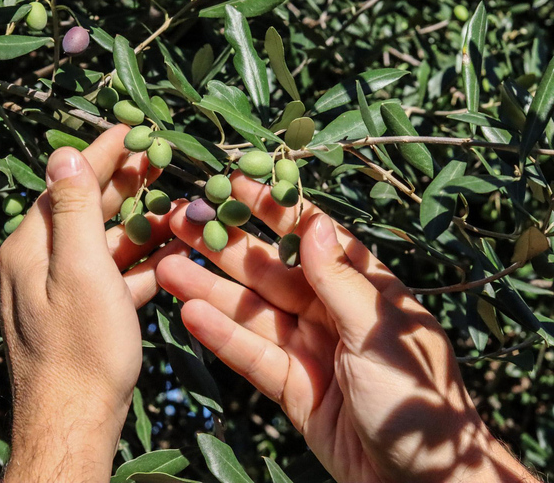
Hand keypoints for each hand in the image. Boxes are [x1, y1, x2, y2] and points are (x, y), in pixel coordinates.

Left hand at [0, 125, 187, 481]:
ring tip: (178, 201)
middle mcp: (40, 264)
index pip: (65, 183)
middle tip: (161, 157)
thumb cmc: (80, 348)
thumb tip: (63, 153)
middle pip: (85, 209)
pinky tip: (173, 252)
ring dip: (141, 223)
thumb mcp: (79, 270)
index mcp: (31, 247)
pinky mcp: (83, 314)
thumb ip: (73, 209)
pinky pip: (113, 277)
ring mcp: (61, 291)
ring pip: (104, 243)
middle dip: (125, 183)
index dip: (100, 153)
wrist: (74, 423)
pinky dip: (141, 262)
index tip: (130, 127)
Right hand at [156, 171, 535, 482]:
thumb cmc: (418, 400)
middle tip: (179, 220)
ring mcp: (307, 350)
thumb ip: (338, 278)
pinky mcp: (290, 387)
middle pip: (267, 271)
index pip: (308, 237)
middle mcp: (331, 313)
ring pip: (250, 311)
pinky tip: (189, 313)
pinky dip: (220, 336)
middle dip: (224, 246)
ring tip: (166, 264)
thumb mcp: (379, 332)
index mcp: (362, 289)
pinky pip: (250, 355)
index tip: (230, 183)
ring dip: (209, 287)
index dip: (269, 209)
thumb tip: (311, 220)